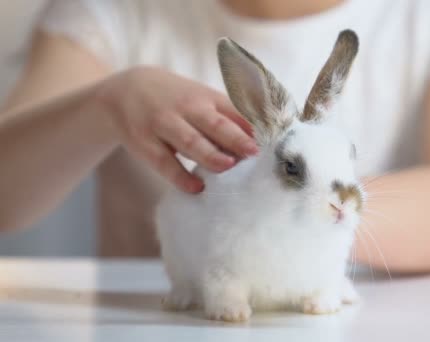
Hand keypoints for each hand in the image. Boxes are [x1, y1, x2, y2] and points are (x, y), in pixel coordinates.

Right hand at [95, 66, 256, 192]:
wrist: (124, 90)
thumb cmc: (176, 100)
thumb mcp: (201, 99)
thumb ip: (228, 117)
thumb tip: (260, 140)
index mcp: (205, 98)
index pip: (233, 111)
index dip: (252, 127)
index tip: (272, 142)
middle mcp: (185, 108)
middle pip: (214, 124)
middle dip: (235, 138)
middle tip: (254, 153)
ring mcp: (163, 124)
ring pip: (190, 141)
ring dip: (210, 155)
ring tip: (228, 166)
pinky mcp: (144, 143)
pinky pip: (164, 162)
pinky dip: (181, 176)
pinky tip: (197, 188)